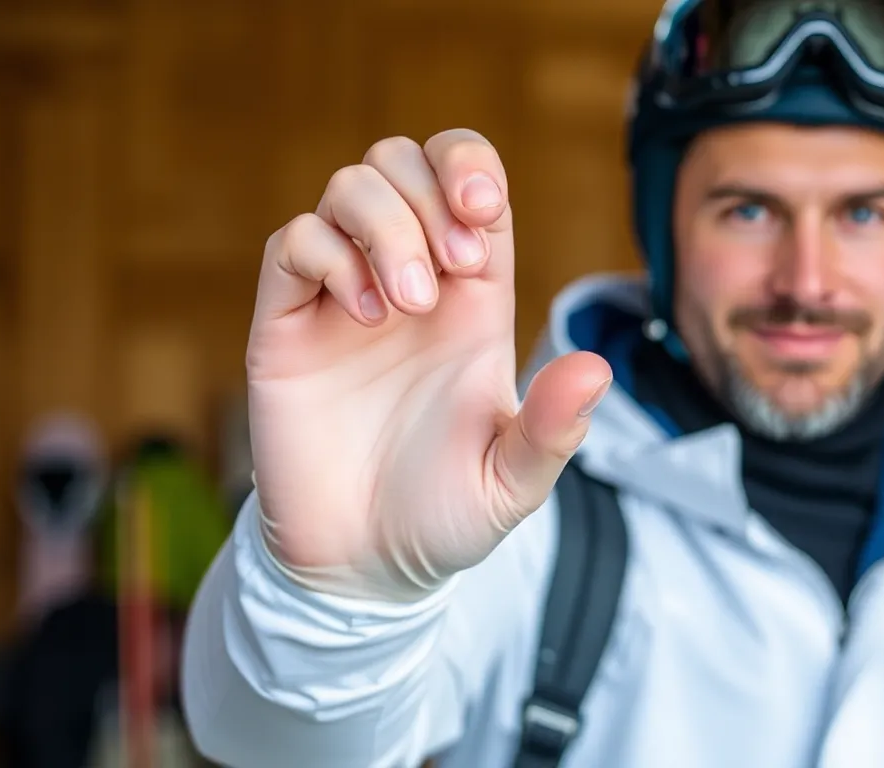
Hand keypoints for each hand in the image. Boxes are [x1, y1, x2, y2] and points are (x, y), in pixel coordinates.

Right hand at [245, 130, 611, 599]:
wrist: (362, 568)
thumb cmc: (445, 517)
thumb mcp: (514, 482)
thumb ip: (555, 429)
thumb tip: (596, 368)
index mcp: (472, 300)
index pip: (472, 184)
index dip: (473, 172)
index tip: (481, 220)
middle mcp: (409, 282)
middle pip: (404, 161)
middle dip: (429, 190)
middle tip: (452, 268)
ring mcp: (344, 298)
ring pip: (350, 187)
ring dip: (385, 225)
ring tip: (406, 304)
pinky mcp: (287, 326)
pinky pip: (293, 243)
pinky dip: (328, 257)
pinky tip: (363, 317)